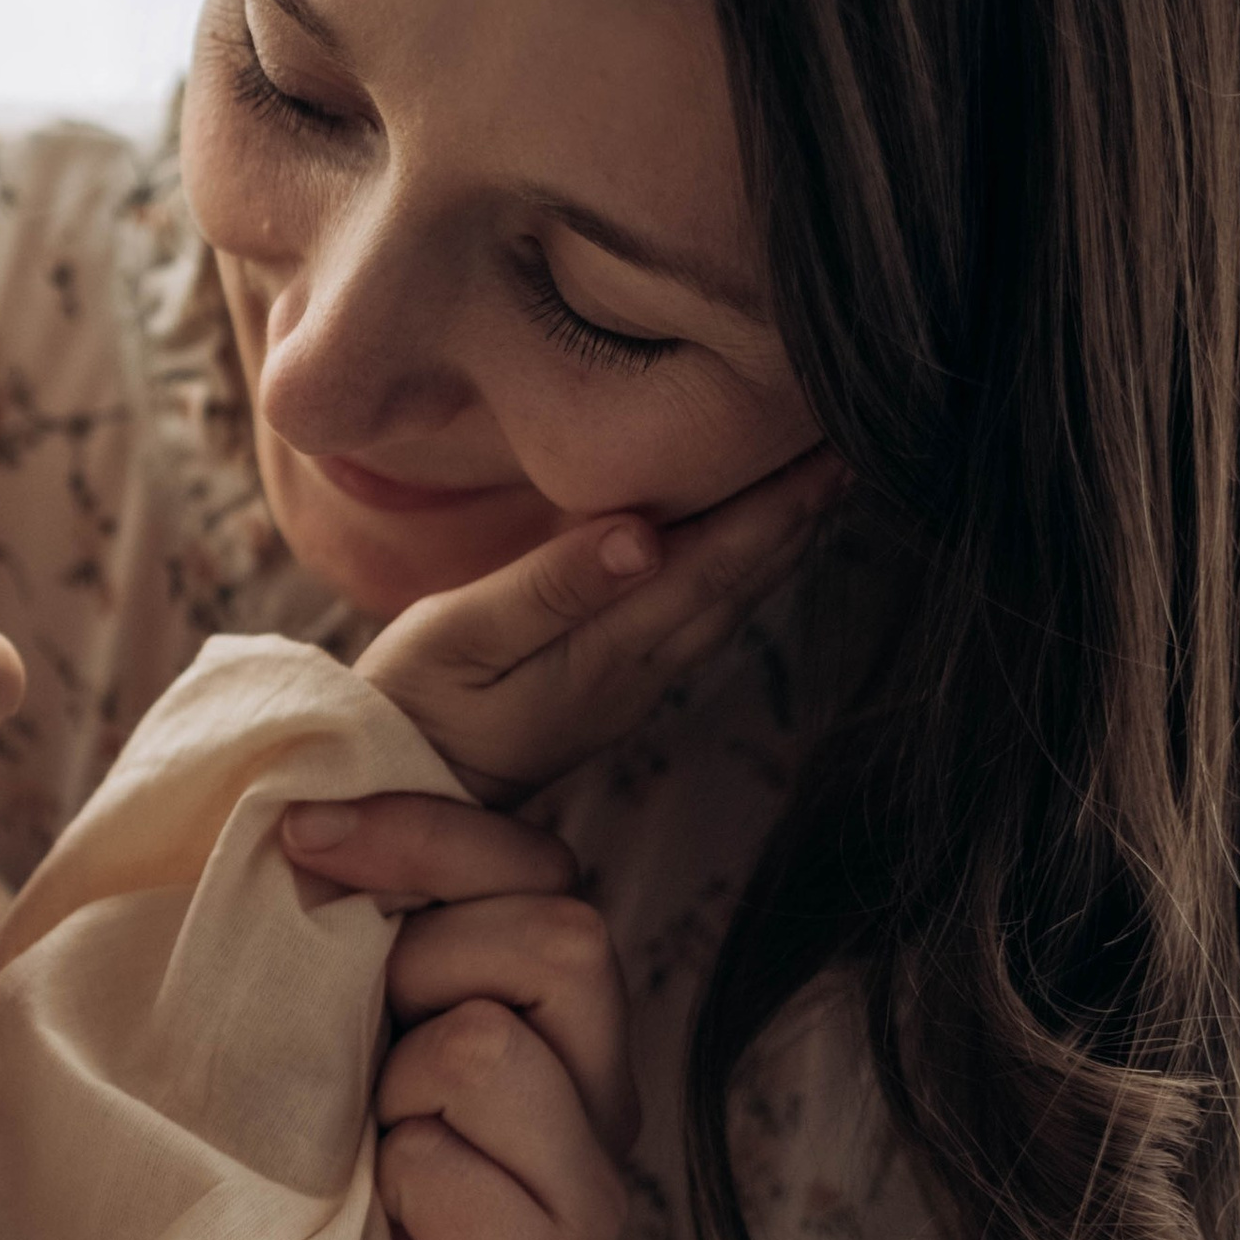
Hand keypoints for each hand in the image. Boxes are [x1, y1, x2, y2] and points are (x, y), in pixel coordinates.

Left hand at [274, 799, 628, 1239]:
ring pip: (487, 1048)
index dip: (422, 830)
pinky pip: (450, 1174)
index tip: (299, 842)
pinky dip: (385, 1189)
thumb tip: (294, 833)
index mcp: (564, 1028)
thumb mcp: (355, 1067)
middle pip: (555, 934)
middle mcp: (605, 1100)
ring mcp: (589, 1200)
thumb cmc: (347, 1230)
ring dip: (387, 1091)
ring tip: (366, 1161)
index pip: (542, 864)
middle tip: (353, 1052)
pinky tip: (377, 1238)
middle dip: (417, 961)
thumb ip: (369, 964)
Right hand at [355, 445, 847, 804]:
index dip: (775, 507)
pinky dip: (736, 574)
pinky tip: (747, 547)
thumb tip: (646, 535)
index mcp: (607, 652)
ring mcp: (630, 688)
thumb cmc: (408, 704)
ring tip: (821, 486)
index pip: (711, 566)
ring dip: (777, 546)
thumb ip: (551, 588)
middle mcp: (638, 673)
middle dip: (797, 516)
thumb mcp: (459, 639)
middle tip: (850, 443)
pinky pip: (698, 621)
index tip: (828, 449)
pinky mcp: (611, 690)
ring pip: (725, 606)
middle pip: (737, 585)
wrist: (389, 796)